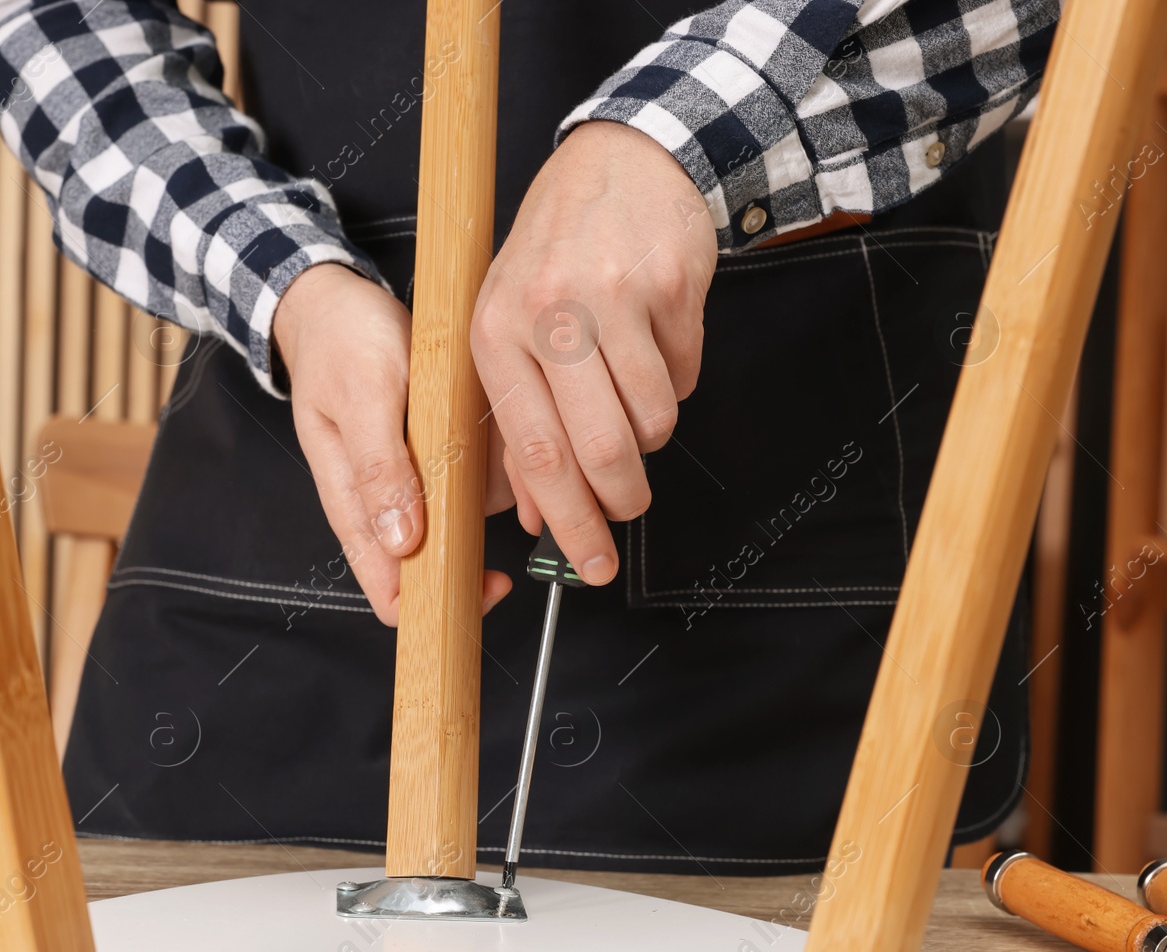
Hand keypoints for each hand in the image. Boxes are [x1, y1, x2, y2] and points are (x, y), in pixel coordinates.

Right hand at [276, 263, 512, 624]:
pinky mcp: (431, 449)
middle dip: (485, 537)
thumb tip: (401, 543)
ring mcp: (409, 476)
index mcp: (355, 503)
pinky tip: (499, 424)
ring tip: (506, 444)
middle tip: (516, 497)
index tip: (487, 583)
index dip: (440, 603)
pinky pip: (475, 472)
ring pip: (467, 513)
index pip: (392, 592)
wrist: (330, 299)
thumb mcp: (362, 396)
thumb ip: (380, 470)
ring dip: (498, 487)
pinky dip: (496, 455)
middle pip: (439, 559)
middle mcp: (383, 500)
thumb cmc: (338, 343)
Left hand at [471, 121, 716, 585]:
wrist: (620, 161)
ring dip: (651, 431)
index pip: (534, 452)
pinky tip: (655, 344)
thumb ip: (516, 424)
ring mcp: (612, 296)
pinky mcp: (670, 285)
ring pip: (650, 418)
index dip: (567, 519)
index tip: (588, 563)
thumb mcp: (510, 329)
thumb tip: (534, 515)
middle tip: (629, 512)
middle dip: (620, 498)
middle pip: (598, 447)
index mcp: (494, 332)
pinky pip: (685, 375)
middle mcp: (548, 314)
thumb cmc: (554, 253)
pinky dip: (677, 381)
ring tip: (633, 395)